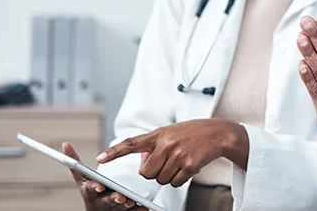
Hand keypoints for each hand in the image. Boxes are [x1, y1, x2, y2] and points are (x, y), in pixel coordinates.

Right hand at [64, 142, 146, 209]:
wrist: (97, 209)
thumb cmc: (90, 190)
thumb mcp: (81, 177)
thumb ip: (75, 162)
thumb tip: (65, 144)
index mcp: (89, 191)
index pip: (90, 189)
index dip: (95, 187)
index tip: (100, 185)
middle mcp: (99, 201)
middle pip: (106, 200)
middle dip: (113, 198)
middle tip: (120, 196)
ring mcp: (111, 209)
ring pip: (118, 207)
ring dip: (125, 205)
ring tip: (131, 201)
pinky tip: (144, 209)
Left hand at [94, 118, 245, 187]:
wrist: (217, 133)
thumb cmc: (188, 134)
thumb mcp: (167, 134)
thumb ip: (152, 147)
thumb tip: (144, 168)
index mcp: (156, 135)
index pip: (130, 143)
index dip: (114, 152)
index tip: (99, 159)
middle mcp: (165, 144)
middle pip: (146, 174)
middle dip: (153, 173)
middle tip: (165, 162)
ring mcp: (177, 155)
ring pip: (160, 180)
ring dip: (167, 176)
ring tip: (178, 162)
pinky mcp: (189, 166)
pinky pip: (175, 183)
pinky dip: (178, 180)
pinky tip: (186, 168)